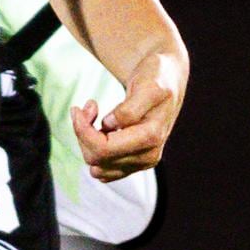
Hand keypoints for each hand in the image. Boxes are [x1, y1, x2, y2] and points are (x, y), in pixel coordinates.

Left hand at [74, 48, 183, 179]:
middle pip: (96, 158)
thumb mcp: (147, 86)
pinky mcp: (131, 166)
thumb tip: (110, 125)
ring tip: (94, 115)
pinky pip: (100, 170)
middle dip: (83, 132)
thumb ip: (130, 109)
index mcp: (151, 137)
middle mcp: (147, 157)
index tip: (83, 105)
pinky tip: (98, 130)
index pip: (103, 148)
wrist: (166, 82)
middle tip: (88, 106)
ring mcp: (139, 164)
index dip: (83, 129)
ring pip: (95, 165)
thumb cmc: (156, 80)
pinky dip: (92, 150)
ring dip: (86, 140)